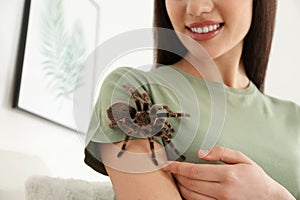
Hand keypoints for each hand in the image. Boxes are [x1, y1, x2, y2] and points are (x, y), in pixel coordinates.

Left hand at [163, 146, 294, 199]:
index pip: (194, 171)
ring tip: (176, 179)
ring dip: (179, 187)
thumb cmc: (255, 177)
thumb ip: (221, 152)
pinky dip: (188, 197)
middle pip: (190, 184)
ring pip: (191, 197)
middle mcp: (223, 191)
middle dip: (176, 176)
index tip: (166, 164)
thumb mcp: (242, 158)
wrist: (270, 198)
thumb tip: (200, 153)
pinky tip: (186, 189)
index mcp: (227, 175)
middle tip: (169, 170)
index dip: (177, 167)